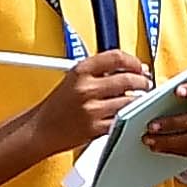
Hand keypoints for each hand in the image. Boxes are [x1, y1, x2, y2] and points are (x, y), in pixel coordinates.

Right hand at [23, 49, 149, 154]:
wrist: (41, 128)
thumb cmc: (58, 105)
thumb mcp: (73, 78)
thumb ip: (98, 71)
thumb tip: (128, 67)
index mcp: (80, 71)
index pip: (116, 57)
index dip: (133, 61)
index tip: (140, 66)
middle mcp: (86, 88)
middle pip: (128, 79)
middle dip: (143, 82)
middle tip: (146, 84)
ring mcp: (92, 109)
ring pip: (130, 100)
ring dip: (139, 100)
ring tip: (138, 99)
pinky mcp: (96, 128)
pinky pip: (122, 119)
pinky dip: (130, 116)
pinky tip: (129, 114)